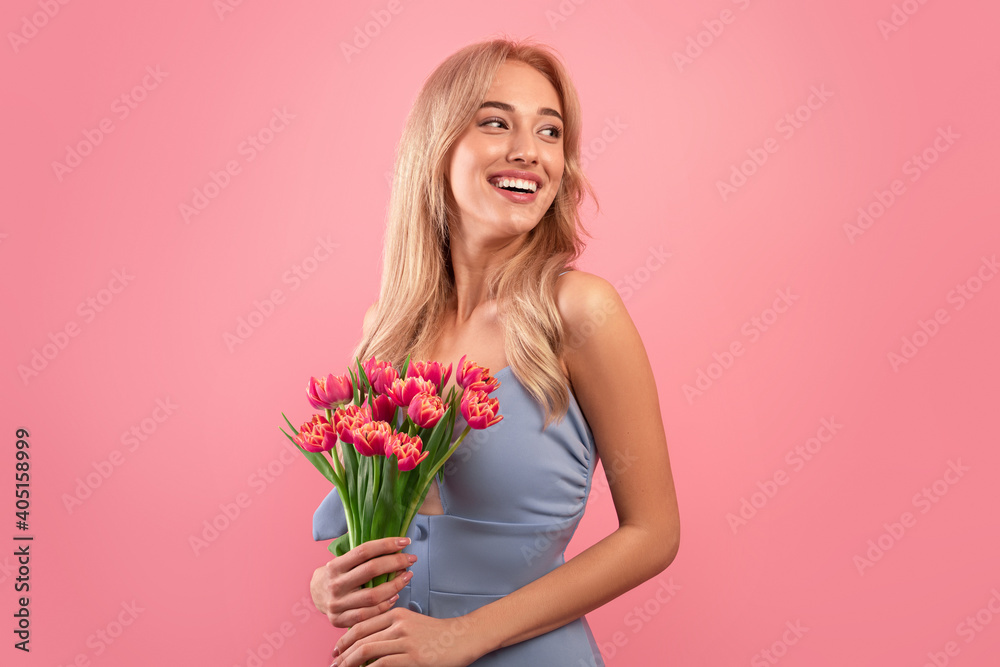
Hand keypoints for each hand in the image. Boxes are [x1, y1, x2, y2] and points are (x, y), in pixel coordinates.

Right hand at [311, 536, 416, 627]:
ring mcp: (337, 605)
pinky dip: (385, 605)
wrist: (315, 596)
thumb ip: (362, 555)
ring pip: (373, 596)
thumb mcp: (342, 561)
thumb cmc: (336, 575)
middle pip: (371, 570)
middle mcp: (335, 585)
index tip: (405, 541)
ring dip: (396, 585)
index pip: (364, 551)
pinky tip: (396, 595)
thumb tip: (393, 543)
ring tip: (407, 576)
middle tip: (411, 558)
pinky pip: (369, 614)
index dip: (386, 544)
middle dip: (396, 562)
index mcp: (334, 566)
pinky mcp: (340, 620)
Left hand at [332, 607, 486, 666]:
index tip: (336, 652)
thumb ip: (391, 630)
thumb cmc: (437, 634)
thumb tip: (368, 646)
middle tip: (334, 665)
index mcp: (396, 614)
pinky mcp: (412, 657)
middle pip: (360, 639)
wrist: (462, 638)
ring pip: (367, 652)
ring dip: (350, 664)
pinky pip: (382, 664)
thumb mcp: (412, 624)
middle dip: (343, 655)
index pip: (361, 625)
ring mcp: (405, 641)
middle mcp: (398, 624)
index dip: (344, 640)